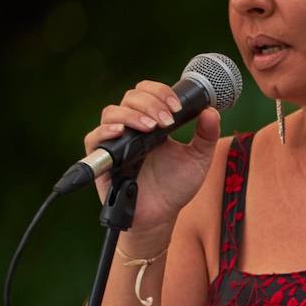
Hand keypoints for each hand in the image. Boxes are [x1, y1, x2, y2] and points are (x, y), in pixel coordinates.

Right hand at [84, 80, 220, 238]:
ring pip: (112, 112)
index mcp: (154, 122)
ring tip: (152, 128)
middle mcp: (133, 127)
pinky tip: (122, 133)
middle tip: (168, 120)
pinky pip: (94, 137)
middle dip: (151, 103)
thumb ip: (207, 135)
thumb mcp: (198, 159)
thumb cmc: (177, 186)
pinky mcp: (103, 158)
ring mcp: (116, 141)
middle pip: (131, 97)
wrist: (162, 214)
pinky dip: (106, 131)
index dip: (161, 92)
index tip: (177, 106)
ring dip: (133, 115)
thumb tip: (211, 111)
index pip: (149, 92)